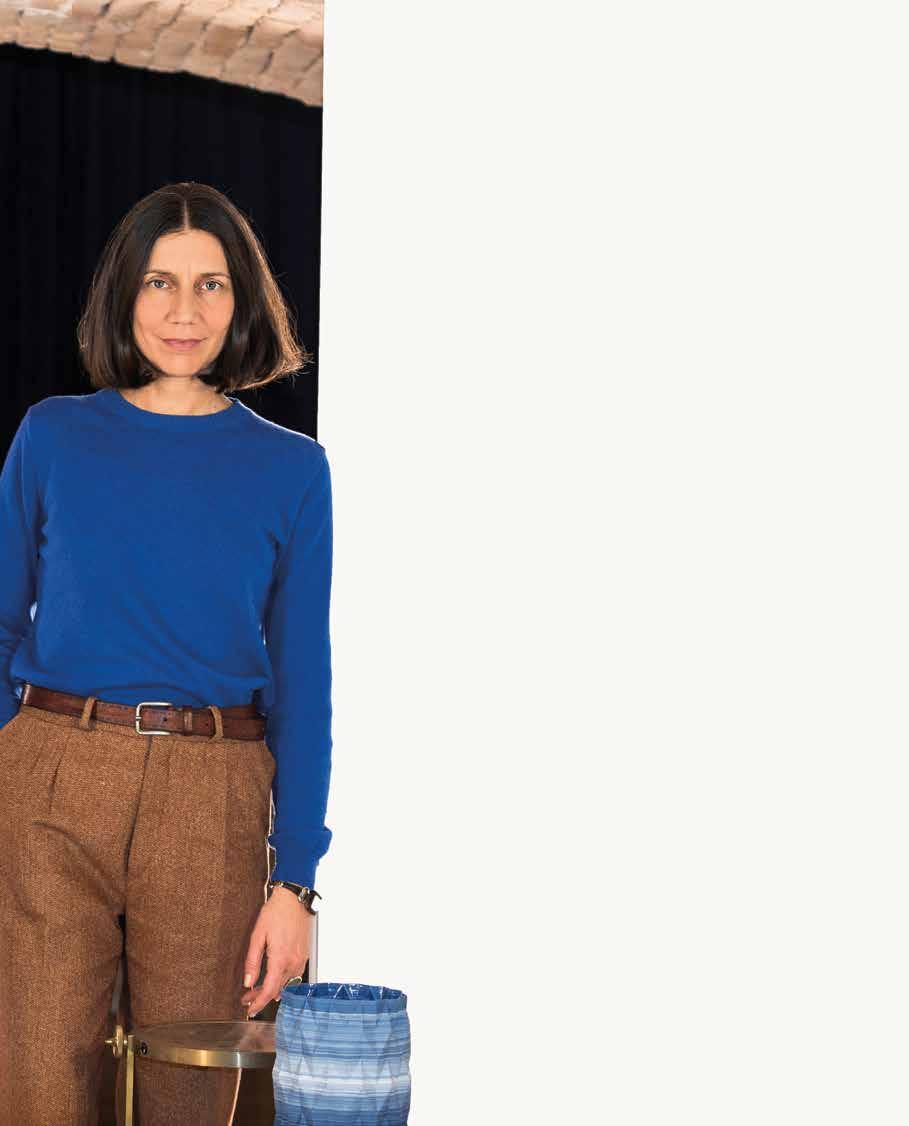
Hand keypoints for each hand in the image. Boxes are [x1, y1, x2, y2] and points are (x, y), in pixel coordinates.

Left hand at [241, 888, 314, 1017]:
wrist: (294, 899)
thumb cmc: (276, 913)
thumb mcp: (258, 935)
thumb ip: (252, 961)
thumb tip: (248, 982)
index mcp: (280, 959)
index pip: (269, 990)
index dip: (258, 1003)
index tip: (249, 1010)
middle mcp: (293, 962)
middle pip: (277, 989)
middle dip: (261, 997)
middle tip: (247, 998)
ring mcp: (301, 959)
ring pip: (286, 984)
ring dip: (271, 989)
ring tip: (257, 989)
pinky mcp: (304, 955)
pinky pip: (294, 975)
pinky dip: (282, 981)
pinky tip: (274, 979)